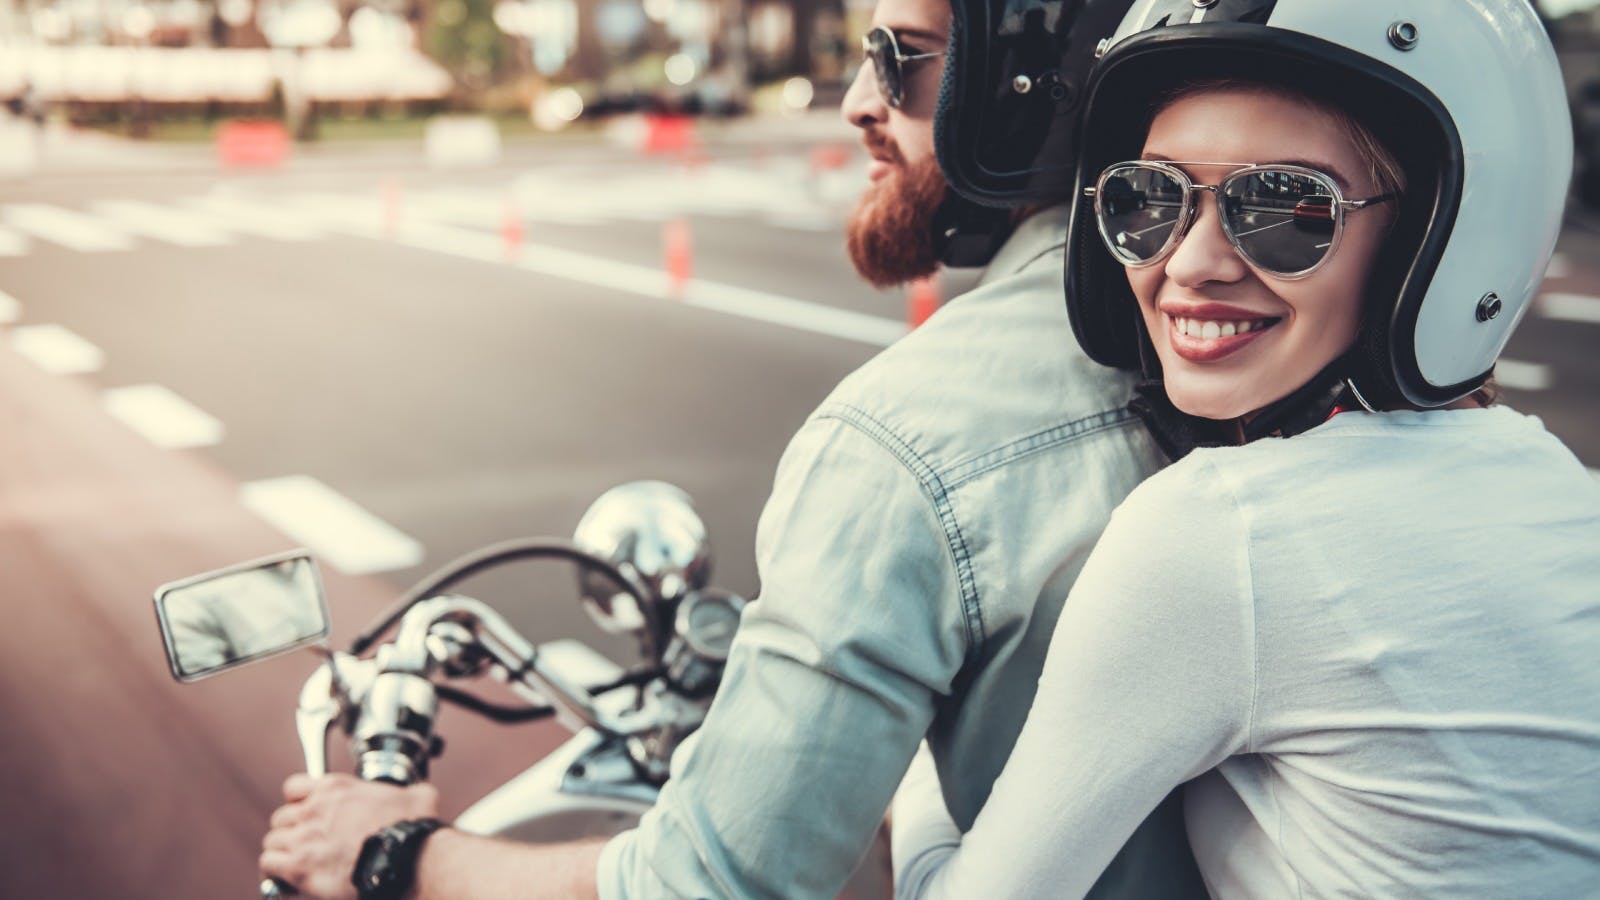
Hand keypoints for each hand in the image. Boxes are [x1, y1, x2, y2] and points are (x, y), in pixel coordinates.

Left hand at [260, 773, 439, 899]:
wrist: (409, 860)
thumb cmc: (414, 832)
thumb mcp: (419, 798)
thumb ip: (412, 792)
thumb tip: (421, 794)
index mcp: (337, 789)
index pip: (294, 788)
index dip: (298, 803)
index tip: (306, 816)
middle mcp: (316, 808)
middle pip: (281, 818)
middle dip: (290, 833)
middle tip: (305, 848)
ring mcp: (305, 837)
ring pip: (272, 841)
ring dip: (282, 854)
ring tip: (296, 867)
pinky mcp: (299, 866)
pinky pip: (269, 864)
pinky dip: (274, 873)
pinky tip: (288, 880)